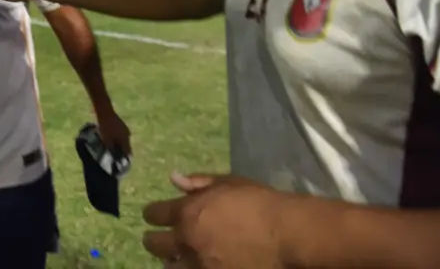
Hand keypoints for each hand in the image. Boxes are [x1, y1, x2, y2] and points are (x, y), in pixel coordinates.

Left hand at [94, 107, 132, 163]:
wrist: (104, 110)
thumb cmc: (105, 127)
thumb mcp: (107, 141)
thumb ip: (111, 150)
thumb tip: (113, 159)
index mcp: (126, 139)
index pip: (128, 153)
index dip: (124, 160)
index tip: (119, 165)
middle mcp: (128, 134)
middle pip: (126, 147)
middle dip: (121, 153)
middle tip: (114, 158)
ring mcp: (125, 128)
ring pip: (123, 140)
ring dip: (118, 145)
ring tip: (111, 149)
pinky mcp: (120, 124)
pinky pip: (120, 135)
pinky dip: (116, 139)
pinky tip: (110, 139)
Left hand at [142, 172, 284, 267]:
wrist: (287, 235)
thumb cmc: (259, 203)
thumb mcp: (229, 183)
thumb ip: (198, 182)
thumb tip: (174, 179)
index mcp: (188, 212)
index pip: (154, 214)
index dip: (152, 214)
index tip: (153, 215)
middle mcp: (187, 240)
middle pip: (154, 244)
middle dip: (153, 240)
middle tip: (155, 239)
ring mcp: (200, 265)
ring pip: (170, 267)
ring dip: (170, 261)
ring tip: (174, 258)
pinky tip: (195, 266)